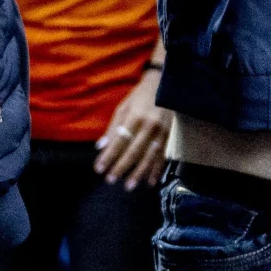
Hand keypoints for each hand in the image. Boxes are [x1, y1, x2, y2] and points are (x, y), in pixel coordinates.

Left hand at [95, 70, 168, 188]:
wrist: (166, 85)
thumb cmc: (140, 97)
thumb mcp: (124, 108)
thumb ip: (113, 128)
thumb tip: (100, 148)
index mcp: (135, 117)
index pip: (119, 141)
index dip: (108, 156)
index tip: (99, 168)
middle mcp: (150, 126)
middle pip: (133, 152)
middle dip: (121, 167)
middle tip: (110, 180)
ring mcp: (163, 132)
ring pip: (149, 157)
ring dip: (139, 173)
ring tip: (129, 186)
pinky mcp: (171, 136)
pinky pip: (163, 156)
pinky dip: (156, 170)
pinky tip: (150, 181)